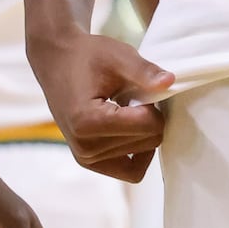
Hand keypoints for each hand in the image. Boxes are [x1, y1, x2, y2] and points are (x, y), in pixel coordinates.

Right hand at [30, 30, 174, 182]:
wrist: (58, 61)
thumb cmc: (89, 56)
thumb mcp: (119, 56)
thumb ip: (145, 71)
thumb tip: (170, 82)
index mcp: (88, 122)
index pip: (149, 125)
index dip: (153, 103)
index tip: (138, 88)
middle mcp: (84, 147)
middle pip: (150, 141)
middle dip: (150, 117)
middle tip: (131, 97)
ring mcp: (85, 158)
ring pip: (143, 154)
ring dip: (142, 131)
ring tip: (124, 109)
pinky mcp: (88, 161)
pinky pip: (130, 171)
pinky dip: (139, 151)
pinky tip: (131, 128)